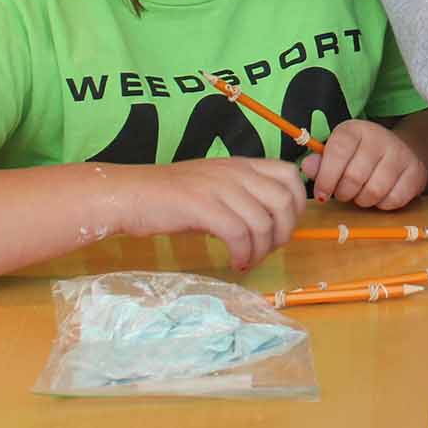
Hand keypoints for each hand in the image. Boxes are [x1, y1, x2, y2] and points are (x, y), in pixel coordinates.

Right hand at [119, 157, 306, 270]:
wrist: (130, 194)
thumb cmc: (171, 197)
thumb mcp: (215, 188)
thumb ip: (244, 198)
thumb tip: (271, 225)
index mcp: (241, 164)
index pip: (289, 174)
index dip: (297, 203)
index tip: (284, 226)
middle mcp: (235, 172)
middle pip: (283, 201)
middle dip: (284, 232)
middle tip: (267, 250)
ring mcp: (218, 187)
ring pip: (263, 222)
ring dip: (262, 250)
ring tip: (248, 260)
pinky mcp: (202, 206)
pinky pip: (238, 234)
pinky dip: (243, 254)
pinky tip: (235, 263)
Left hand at [302, 120, 427, 210]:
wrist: (398, 151)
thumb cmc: (358, 156)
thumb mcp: (335, 154)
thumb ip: (319, 163)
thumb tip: (307, 167)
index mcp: (354, 130)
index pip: (337, 153)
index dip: (326, 178)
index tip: (322, 193)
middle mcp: (379, 137)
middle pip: (354, 178)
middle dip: (344, 193)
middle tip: (344, 193)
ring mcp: (401, 154)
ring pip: (374, 192)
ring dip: (363, 200)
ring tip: (361, 194)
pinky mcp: (417, 171)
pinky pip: (394, 200)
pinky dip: (383, 205)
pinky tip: (380, 196)